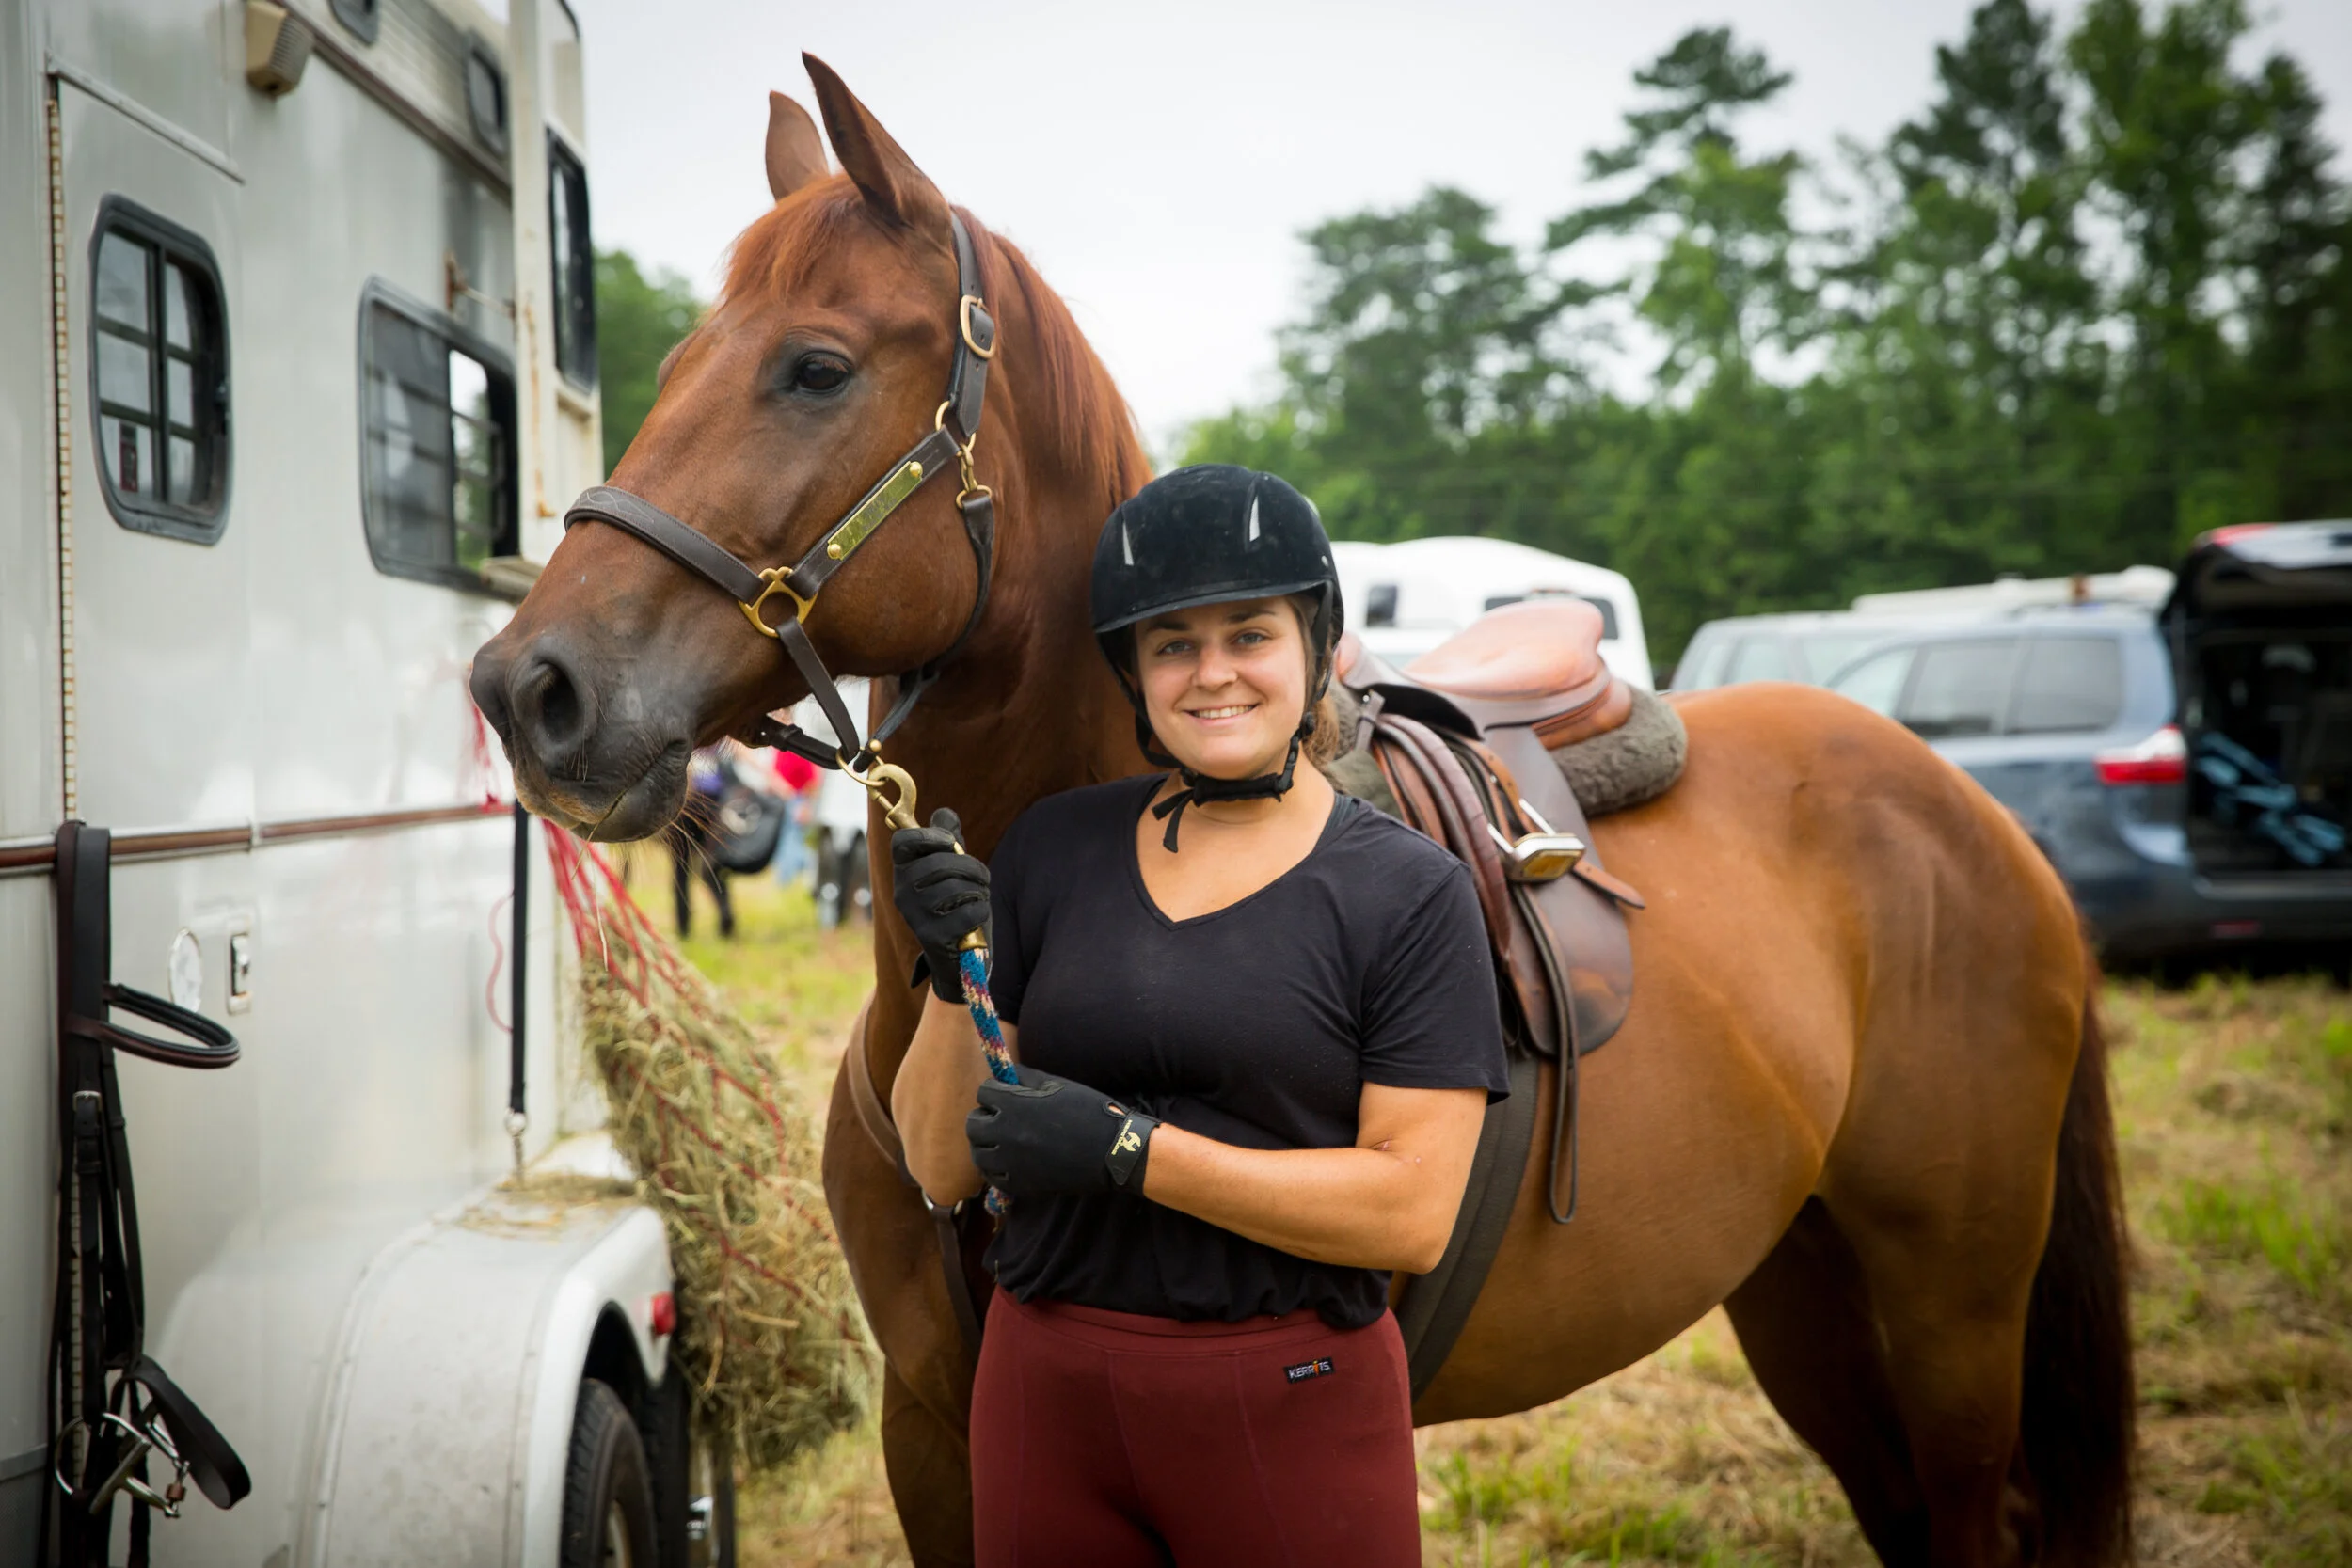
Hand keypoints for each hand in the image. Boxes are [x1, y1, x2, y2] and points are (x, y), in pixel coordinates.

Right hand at [890, 808, 991, 1002]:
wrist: (957, 956)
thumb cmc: (955, 906)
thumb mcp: (952, 871)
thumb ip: (949, 841)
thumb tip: (945, 813)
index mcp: (903, 871)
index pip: (903, 840)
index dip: (931, 835)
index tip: (951, 844)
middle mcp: (902, 892)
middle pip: (940, 862)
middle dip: (972, 866)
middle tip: (982, 877)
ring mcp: (914, 915)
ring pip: (957, 886)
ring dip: (979, 890)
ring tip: (978, 898)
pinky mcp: (931, 936)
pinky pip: (967, 911)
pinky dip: (980, 911)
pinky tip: (976, 918)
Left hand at [966, 1065, 1159, 1195]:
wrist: (1112, 1150)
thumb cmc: (1089, 1110)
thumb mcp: (1057, 1084)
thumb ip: (1025, 1078)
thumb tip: (1005, 1075)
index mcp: (1014, 1104)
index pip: (983, 1093)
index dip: (994, 1091)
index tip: (1004, 1094)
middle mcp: (1006, 1133)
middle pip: (973, 1124)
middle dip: (984, 1117)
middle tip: (999, 1118)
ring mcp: (1011, 1161)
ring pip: (978, 1154)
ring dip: (986, 1144)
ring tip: (1001, 1141)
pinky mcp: (1021, 1184)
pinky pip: (993, 1178)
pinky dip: (996, 1169)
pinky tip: (1007, 1162)